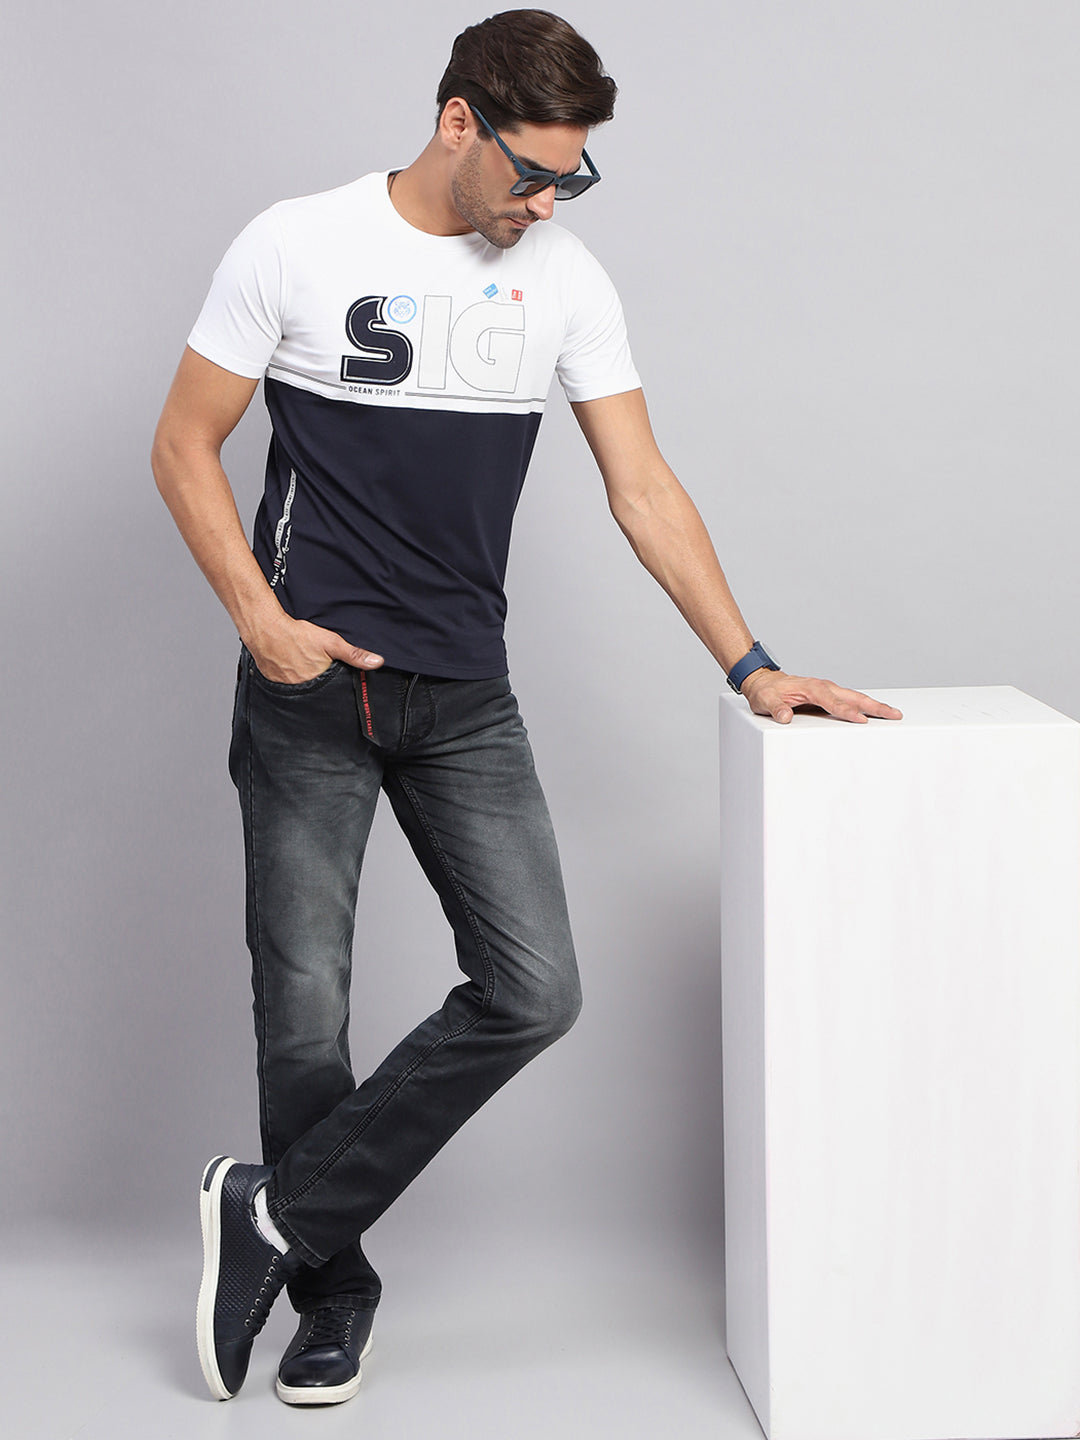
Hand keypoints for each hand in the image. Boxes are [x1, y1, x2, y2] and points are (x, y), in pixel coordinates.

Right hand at [247, 616, 383, 684]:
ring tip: (306, 673)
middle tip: (321, 676)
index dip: (338, 691)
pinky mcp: (275, 685)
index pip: (334, 695)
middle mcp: (304, 690)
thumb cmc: (297, 635)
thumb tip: (377, 662)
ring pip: (303, 692)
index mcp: (320, 683)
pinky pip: (288, 689)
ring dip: (307, 687)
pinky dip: (292, 683)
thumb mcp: (331, 642)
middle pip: (319, 695)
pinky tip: (293, 672)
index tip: (340, 688)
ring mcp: (287, 689)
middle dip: (323, 689)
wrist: (266, 630)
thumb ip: (354, 654)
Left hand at [740, 669, 901, 724]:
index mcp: (811, 688)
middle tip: (894, 715)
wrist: (763, 682)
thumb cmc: (766, 692)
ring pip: (855, 697)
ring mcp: (828, 690)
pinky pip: (849, 700)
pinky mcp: (828, 696)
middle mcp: (823, 687)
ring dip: (874, 705)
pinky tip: (875, 713)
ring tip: (893, 714)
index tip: (862, 720)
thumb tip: (785, 716)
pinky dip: (864, 705)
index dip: (847, 712)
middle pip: (853, 697)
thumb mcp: (766, 702)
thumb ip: (777, 709)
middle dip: (874, 706)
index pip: (833, 702)